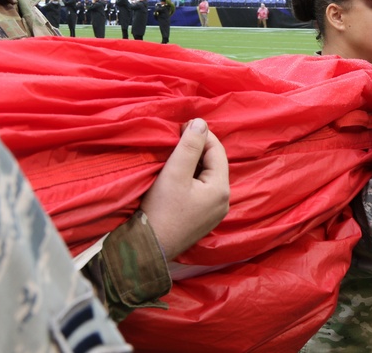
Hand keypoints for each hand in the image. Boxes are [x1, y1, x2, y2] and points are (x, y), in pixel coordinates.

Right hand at [140, 118, 229, 259]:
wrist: (147, 248)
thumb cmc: (160, 210)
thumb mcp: (174, 173)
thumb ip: (189, 146)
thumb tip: (201, 122)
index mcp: (221, 189)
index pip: (217, 151)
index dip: (200, 135)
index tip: (181, 126)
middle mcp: (224, 201)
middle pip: (214, 164)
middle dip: (197, 148)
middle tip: (176, 138)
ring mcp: (214, 212)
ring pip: (207, 176)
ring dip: (193, 162)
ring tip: (174, 154)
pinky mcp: (202, 219)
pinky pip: (201, 190)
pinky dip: (191, 177)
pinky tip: (176, 174)